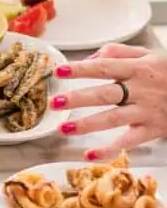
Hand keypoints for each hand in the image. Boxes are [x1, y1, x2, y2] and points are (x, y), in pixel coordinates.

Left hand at [49, 43, 166, 160]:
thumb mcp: (147, 54)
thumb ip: (116, 52)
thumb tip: (88, 59)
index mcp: (137, 68)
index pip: (104, 67)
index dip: (81, 69)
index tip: (59, 71)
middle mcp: (141, 89)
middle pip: (105, 94)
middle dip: (78, 98)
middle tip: (55, 102)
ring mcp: (146, 111)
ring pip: (113, 118)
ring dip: (87, 124)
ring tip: (64, 128)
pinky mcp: (152, 129)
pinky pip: (129, 141)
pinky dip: (110, 150)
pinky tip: (90, 155)